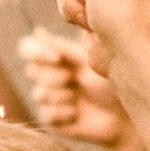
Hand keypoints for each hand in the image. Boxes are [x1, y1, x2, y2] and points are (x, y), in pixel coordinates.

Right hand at [17, 26, 128, 150]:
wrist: (121, 115)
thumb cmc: (108, 84)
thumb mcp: (88, 63)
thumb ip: (63, 48)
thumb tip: (37, 31)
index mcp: (54, 58)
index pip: (28, 49)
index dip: (36, 52)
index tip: (56, 58)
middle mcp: (47, 77)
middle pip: (31, 71)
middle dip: (55, 76)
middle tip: (74, 80)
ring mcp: (47, 99)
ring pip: (40, 93)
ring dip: (63, 95)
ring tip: (79, 97)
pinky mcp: (50, 119)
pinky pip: (47, 113)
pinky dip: (65, 113)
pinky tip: (77, 113)